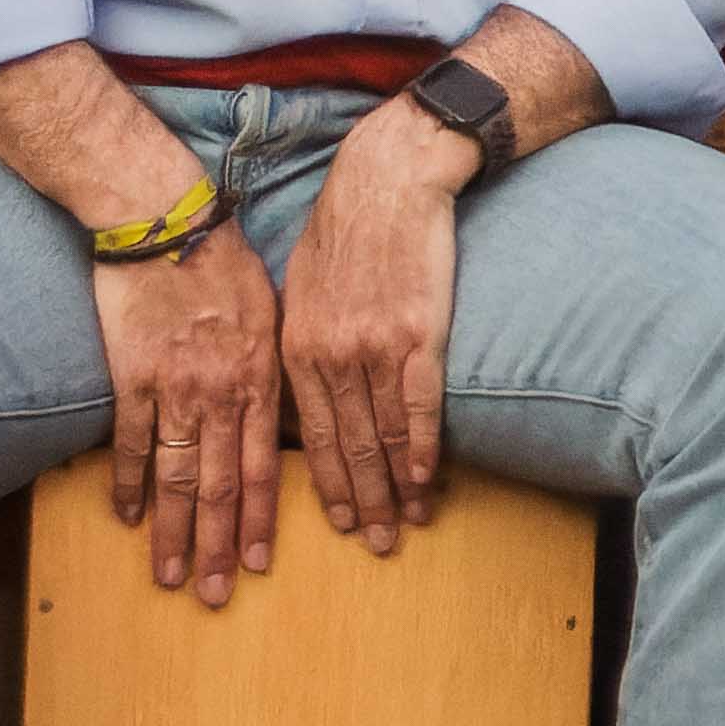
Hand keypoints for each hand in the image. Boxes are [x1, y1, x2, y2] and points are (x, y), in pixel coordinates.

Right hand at [93, 223, 283, 607]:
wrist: (165, 219)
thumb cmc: (224, 259)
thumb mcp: (272, 311)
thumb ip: (274, 366)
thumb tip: (282, 410)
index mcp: (261, 380)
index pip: (265, 469)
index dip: (263, 521)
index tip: (261, 564)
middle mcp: (222, 395)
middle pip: (222, 487)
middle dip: (221, 547)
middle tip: (217, 597)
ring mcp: (174, 389)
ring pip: (177, 477)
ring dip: (175, 533)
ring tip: (173, 577)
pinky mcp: (130, 376)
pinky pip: (129, 442)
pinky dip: (126, 483)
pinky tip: (126, 518)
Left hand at [276, 108, 468, 552]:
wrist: (389, 180)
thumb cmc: (345, 228)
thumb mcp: (300, 287)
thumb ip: (302, 341)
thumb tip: (305, 385)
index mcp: (296, 347)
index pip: (309, 435)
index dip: (326, 484)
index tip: (339, 520)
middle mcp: (330, 355)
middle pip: (345, 448)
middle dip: (361, 502)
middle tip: (372, 544)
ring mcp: (374, 348)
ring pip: (382, 437)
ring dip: (396, 488)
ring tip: (406, 524)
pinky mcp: (419, 335)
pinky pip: (418, 407)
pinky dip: (422, 449)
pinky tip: (428, 480)